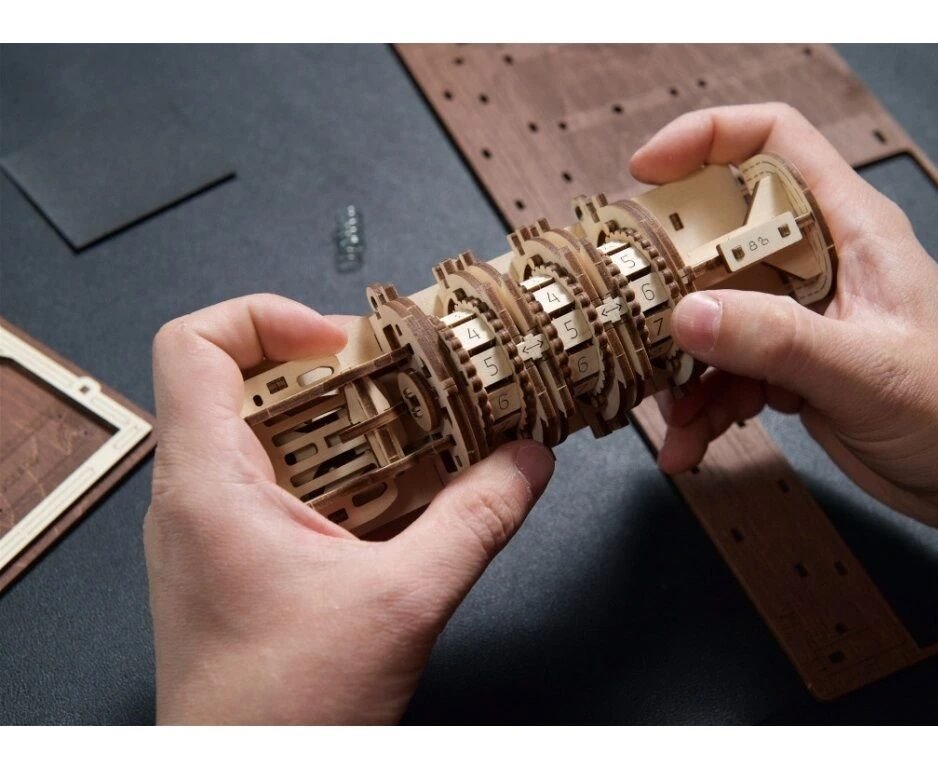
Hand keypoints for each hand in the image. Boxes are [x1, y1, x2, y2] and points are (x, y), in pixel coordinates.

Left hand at [145, 294, 553, 722]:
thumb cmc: (282, 715)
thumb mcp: (403, 602)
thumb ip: (476, 520)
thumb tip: (526, 461)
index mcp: (207, 485)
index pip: (194, 343)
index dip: (265, 317)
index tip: (342, 342)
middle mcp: (196, 497)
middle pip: (247, 382)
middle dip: (335, 376)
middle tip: (403, 384)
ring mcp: (213, 529)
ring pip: (270, 436)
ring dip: (346, 428)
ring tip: (410, 435)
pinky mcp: (238, 558)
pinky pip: (285, 485)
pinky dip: (343, 475)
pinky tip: (397, 500)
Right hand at [631, 103, 937, 534]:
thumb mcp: (865, 369)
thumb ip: (777, 339)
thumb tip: (687, 313)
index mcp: (849, 227)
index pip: (773, 142)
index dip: (705, 138)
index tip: (645, 171)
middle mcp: (817, 261)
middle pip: (722, 232)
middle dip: (671, 272)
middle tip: (632, 308)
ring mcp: (799, 315)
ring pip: (714, 313)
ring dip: (682, 362)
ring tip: (669, 411)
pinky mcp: (789, 365)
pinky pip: (725, 371)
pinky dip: (702, 406)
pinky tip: (688, 443)